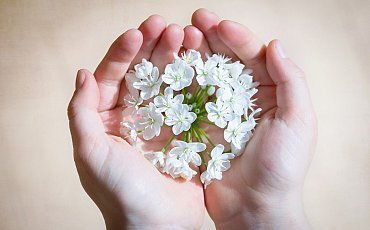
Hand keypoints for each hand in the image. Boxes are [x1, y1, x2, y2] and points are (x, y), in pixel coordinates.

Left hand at [67, 16, 203, 228]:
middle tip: (166, 25)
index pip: (111, 77)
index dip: (122, 53)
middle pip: (140, 74)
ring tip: (185, 36)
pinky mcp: (182, 132)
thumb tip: (83, 74)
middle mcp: (131, 119)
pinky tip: (199, 63)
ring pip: (165, 83)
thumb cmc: (121, 194)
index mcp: (106, 121)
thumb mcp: (91, 153)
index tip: (137, 33)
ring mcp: (159, 124)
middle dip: (151, 48)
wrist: (159, 227)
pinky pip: (186, 100)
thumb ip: (81, 113)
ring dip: (173, 59)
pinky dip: (192, 81)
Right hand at [184, 9, 316, 228]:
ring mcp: (218, 112)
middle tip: (192, 22)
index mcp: (268, 93)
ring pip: (204, 75)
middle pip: (224, 61)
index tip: (219, 24)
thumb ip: (290, 81)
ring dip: (192, 55)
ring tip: (178, 37)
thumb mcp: (298, 121)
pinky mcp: (199, 127)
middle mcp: (242, 99)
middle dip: (210, 39)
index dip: (237, 38)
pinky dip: (179, 82)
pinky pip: (188, 100)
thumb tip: (275, 44)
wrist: (254, 206)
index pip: (252, 56)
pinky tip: (169, 66)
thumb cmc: (281, 166)